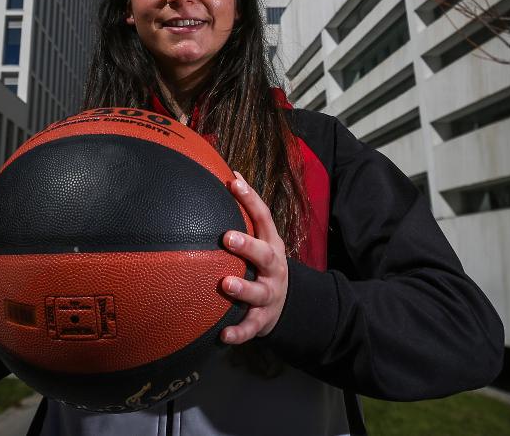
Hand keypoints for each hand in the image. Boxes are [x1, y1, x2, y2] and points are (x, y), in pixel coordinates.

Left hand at [220, 171, 288, 343]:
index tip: (233, 181)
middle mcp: (274, 268)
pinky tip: (223, 336)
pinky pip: (251, 327)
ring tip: (225, 284)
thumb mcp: (261, 238)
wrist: (287, 303)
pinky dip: (239, 332)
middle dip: (248, 246)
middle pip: (265, 255)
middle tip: (227, 237)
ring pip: (258, 292)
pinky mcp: (263, 319)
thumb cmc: (262, 262)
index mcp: (270, 244)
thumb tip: (229, 173)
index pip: (263, 217)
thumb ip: (246, 211)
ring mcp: (270, 294)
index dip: (250, 198)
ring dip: (242, 288)